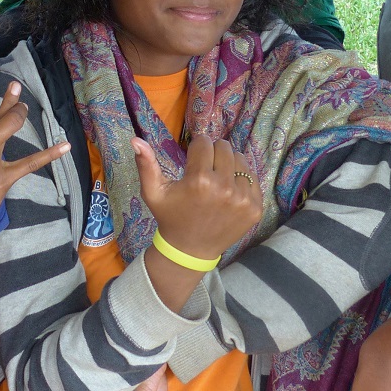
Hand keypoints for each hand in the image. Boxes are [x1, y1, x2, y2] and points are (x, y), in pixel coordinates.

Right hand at [131, 136, 261, 261]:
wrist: (190, 250)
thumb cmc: (170, 217)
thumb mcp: (153, 192)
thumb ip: (145, 164)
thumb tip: (135, 140)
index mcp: (198, 180)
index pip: (204, 142)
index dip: (196, 149)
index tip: (192, 160)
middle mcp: (224, 187)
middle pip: (224, 147)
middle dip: (213, 154)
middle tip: (206, 169)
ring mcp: (243, 198)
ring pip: (240, 159)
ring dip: (229, 164)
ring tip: (218, 179)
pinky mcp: (255, 207)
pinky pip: (253, 177)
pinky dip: (242, 180)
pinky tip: (230, 191)